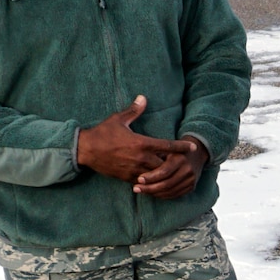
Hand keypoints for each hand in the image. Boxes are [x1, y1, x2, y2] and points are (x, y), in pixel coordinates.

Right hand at [76, 97, 206, 197]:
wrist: (86, 150)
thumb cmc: (102, 133)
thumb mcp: (118, 119)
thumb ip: (133, 110)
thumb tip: (143, 97)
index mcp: (141, 143)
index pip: (167, 146)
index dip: (181, 146)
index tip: (193, 147)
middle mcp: (140, 158)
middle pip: (165, 164)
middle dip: (174, 163)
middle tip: (182, 161)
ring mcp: (134, 170)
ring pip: (157, 176)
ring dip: (164, 173)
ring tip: (172, 171)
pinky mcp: (127, 177)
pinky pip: (145, 182)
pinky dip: (152, 181)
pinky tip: (157, 180)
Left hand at [130, 137, 205, 199]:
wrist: (196, 154)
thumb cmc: (175, 149)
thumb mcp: (166, 149)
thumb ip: (155, 156)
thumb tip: (137, 166)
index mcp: (181, 158)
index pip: (164, 172)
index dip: (151, 177)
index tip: (138, 179)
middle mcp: (188, 170)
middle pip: (166, 183)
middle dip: (150, 188)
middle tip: (136, 188)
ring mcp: (191, 180)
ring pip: (170, 191)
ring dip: (154, 193)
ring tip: (141, 191)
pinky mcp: (192, 187)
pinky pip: (175, 194)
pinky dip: (162, 195)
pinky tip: (152, 193)